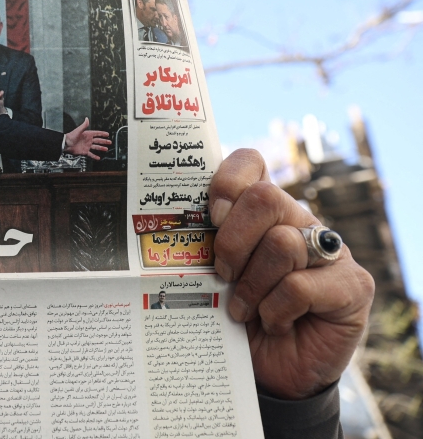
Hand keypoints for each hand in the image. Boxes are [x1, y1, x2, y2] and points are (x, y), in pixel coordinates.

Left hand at [62, 118, 111, 159]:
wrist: (66, 144)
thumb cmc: (71, 137)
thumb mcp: (78, 130)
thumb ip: (84, 125)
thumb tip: (87, 118)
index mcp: (87, 134)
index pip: (97, 133)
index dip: (102, 134)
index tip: (107, 134)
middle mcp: (88, 140)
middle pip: (98, 141)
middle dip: (104, 141)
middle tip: (109, 142)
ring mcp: (87, 146)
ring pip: (96, 147)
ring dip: (101, 148)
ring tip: (106, 149)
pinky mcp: (84, 152)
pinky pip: (91, 154)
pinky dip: (94, 156)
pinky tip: (98, 158)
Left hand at [210, 149, 373, 399]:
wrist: (273, 369)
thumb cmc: (240, 314)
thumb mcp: (214, 276)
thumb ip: (207, 246)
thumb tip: (180, 227)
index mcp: (264, 211)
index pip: (250, 163)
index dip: (226, 181)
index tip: (210, 215)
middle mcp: (299, 221)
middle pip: (265, 197)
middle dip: (232, 241)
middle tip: (222, 274)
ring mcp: (330, 251)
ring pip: (282, 243)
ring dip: (251, 284)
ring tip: (243, 309)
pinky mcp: (352, 286)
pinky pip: (300, 287)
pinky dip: (275, 310)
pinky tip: (274, 323)